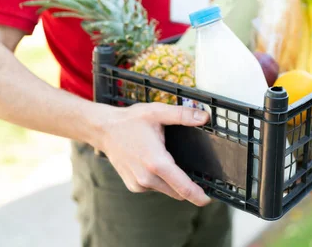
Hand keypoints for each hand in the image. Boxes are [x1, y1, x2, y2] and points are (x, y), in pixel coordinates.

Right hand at [95, 102, 211, 205]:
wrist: (104, 130)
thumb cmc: (131, 121)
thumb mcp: (159, 112)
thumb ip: (183, 115)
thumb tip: (205, 117)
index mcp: (157, 163)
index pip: (183, 187)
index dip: (198, 195)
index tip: (208, 199)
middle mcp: (147, 178)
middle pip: (178, 191)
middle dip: (188, 186)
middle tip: (195, 170)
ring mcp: (139, 184)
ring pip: (167, 190)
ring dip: (173, 181)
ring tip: (168, 159)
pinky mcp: (133, 186)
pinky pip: (155, 187)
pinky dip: (160, 180)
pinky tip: (155, 163)